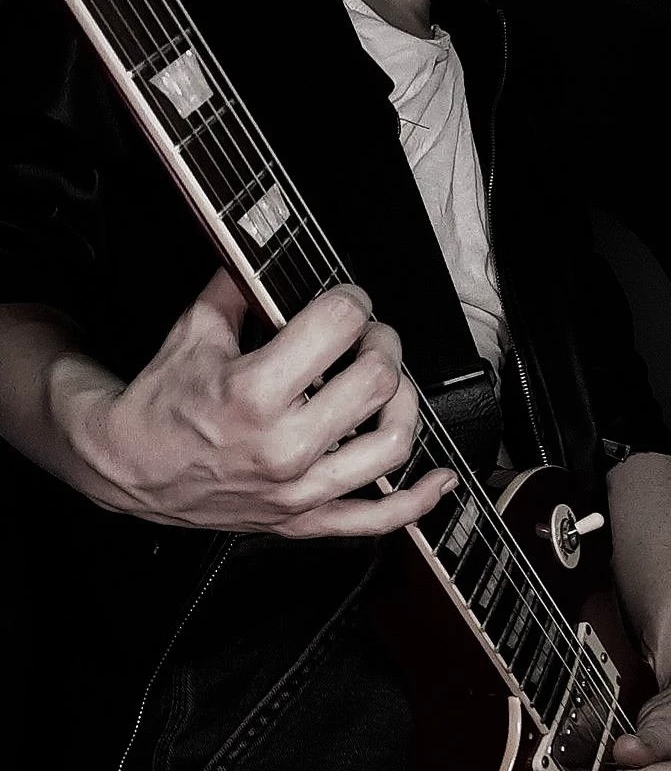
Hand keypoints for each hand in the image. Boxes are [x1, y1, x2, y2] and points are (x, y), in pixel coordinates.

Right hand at [74, 269, 455, 534]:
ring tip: (392, 385)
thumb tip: (266, 249)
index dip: (352, 300)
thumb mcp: (192, 332)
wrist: (132, 468)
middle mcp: (283, 444)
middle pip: (376, 380)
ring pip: (391, 444)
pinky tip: (438, 480)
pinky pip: (376, 520)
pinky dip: (417, 501)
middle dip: (383, 343)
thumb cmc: (162, 404)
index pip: (338, 327)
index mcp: (253, 391)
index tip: (348, 300)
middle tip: (371, 336)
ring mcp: (298, 488)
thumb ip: (236, 286)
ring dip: (405, 403)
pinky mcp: (303, 518)